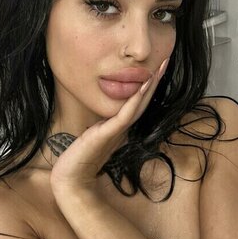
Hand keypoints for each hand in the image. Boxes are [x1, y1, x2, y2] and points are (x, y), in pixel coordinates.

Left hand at [49, 58, 168, 192]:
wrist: (71, 178)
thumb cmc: (79, 158)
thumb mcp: (93, 134)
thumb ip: (102, 125)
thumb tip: (103, 115)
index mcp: (119, 125)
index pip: (138, 101)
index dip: (149, 85)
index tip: (156, 67)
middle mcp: (122, 127)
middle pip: (144, 100)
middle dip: (155, 79)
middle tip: (166, 60)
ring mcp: (117, 130)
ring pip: (138, 104)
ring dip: (150, 85)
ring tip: (160, 67)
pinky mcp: (107, 134)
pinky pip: (125, 114)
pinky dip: (135, 100)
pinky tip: (143, 86)